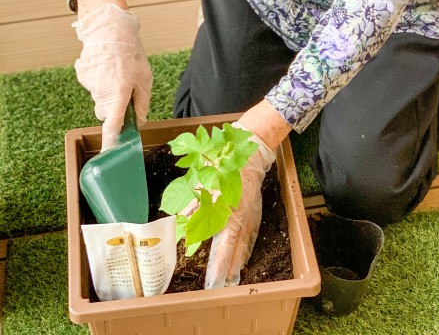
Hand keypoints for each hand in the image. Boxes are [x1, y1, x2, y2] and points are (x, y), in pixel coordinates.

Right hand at [73, 2, 152, 149]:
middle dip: (114, 107)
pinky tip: (107, 66)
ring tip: (117, 71)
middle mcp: (100, 93)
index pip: (112, 126)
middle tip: (125, 89)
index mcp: (118, 95)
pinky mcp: (82, 75)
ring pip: (99, 98)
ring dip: (108, 91)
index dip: (112, 142)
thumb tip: (140, 121)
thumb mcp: (145, 79)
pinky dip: (99, 79)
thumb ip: (142, 103)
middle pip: (105, 112)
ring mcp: (89, 85)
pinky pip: (93, 85)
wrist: (110, 30)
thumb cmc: (130, 54)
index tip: (110, 153)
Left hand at [204, 127, 274, 288]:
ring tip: (232, 277)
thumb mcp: (206, 184)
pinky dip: (246, 248)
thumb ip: (194, 204)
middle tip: (223, 285)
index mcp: (231, 216)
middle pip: (236, 250)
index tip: (214, 281)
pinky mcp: (255, 212)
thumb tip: (181, 220)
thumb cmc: (226, 168)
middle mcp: (243, 220)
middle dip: (229, 269)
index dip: (219, 265)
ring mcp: (251, 217)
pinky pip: (251, 236)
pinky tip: (243, 255)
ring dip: (238, 261)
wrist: (251, 155)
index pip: (225, 247)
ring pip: (244, 245)